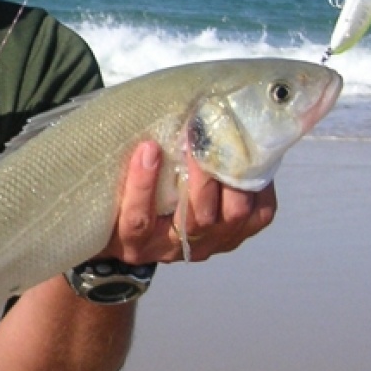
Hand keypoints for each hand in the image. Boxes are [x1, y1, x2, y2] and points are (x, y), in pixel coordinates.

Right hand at [100, 141, 277, 264]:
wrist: (139, 233)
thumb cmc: (121, 199)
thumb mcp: (111, 188)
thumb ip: (125, 166)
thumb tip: (141, 121)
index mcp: (132, 239)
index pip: (138, 220)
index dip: (142, 186)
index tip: (148, 147)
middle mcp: (169, 248)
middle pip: (195, 219)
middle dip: (200, 176)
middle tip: (200, 136)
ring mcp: (205, 246)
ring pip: (231, 217)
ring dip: (231, 177)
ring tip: (227, 143)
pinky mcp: (232, 239)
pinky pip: (257, 216)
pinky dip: (258, 187)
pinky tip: (250, 162)